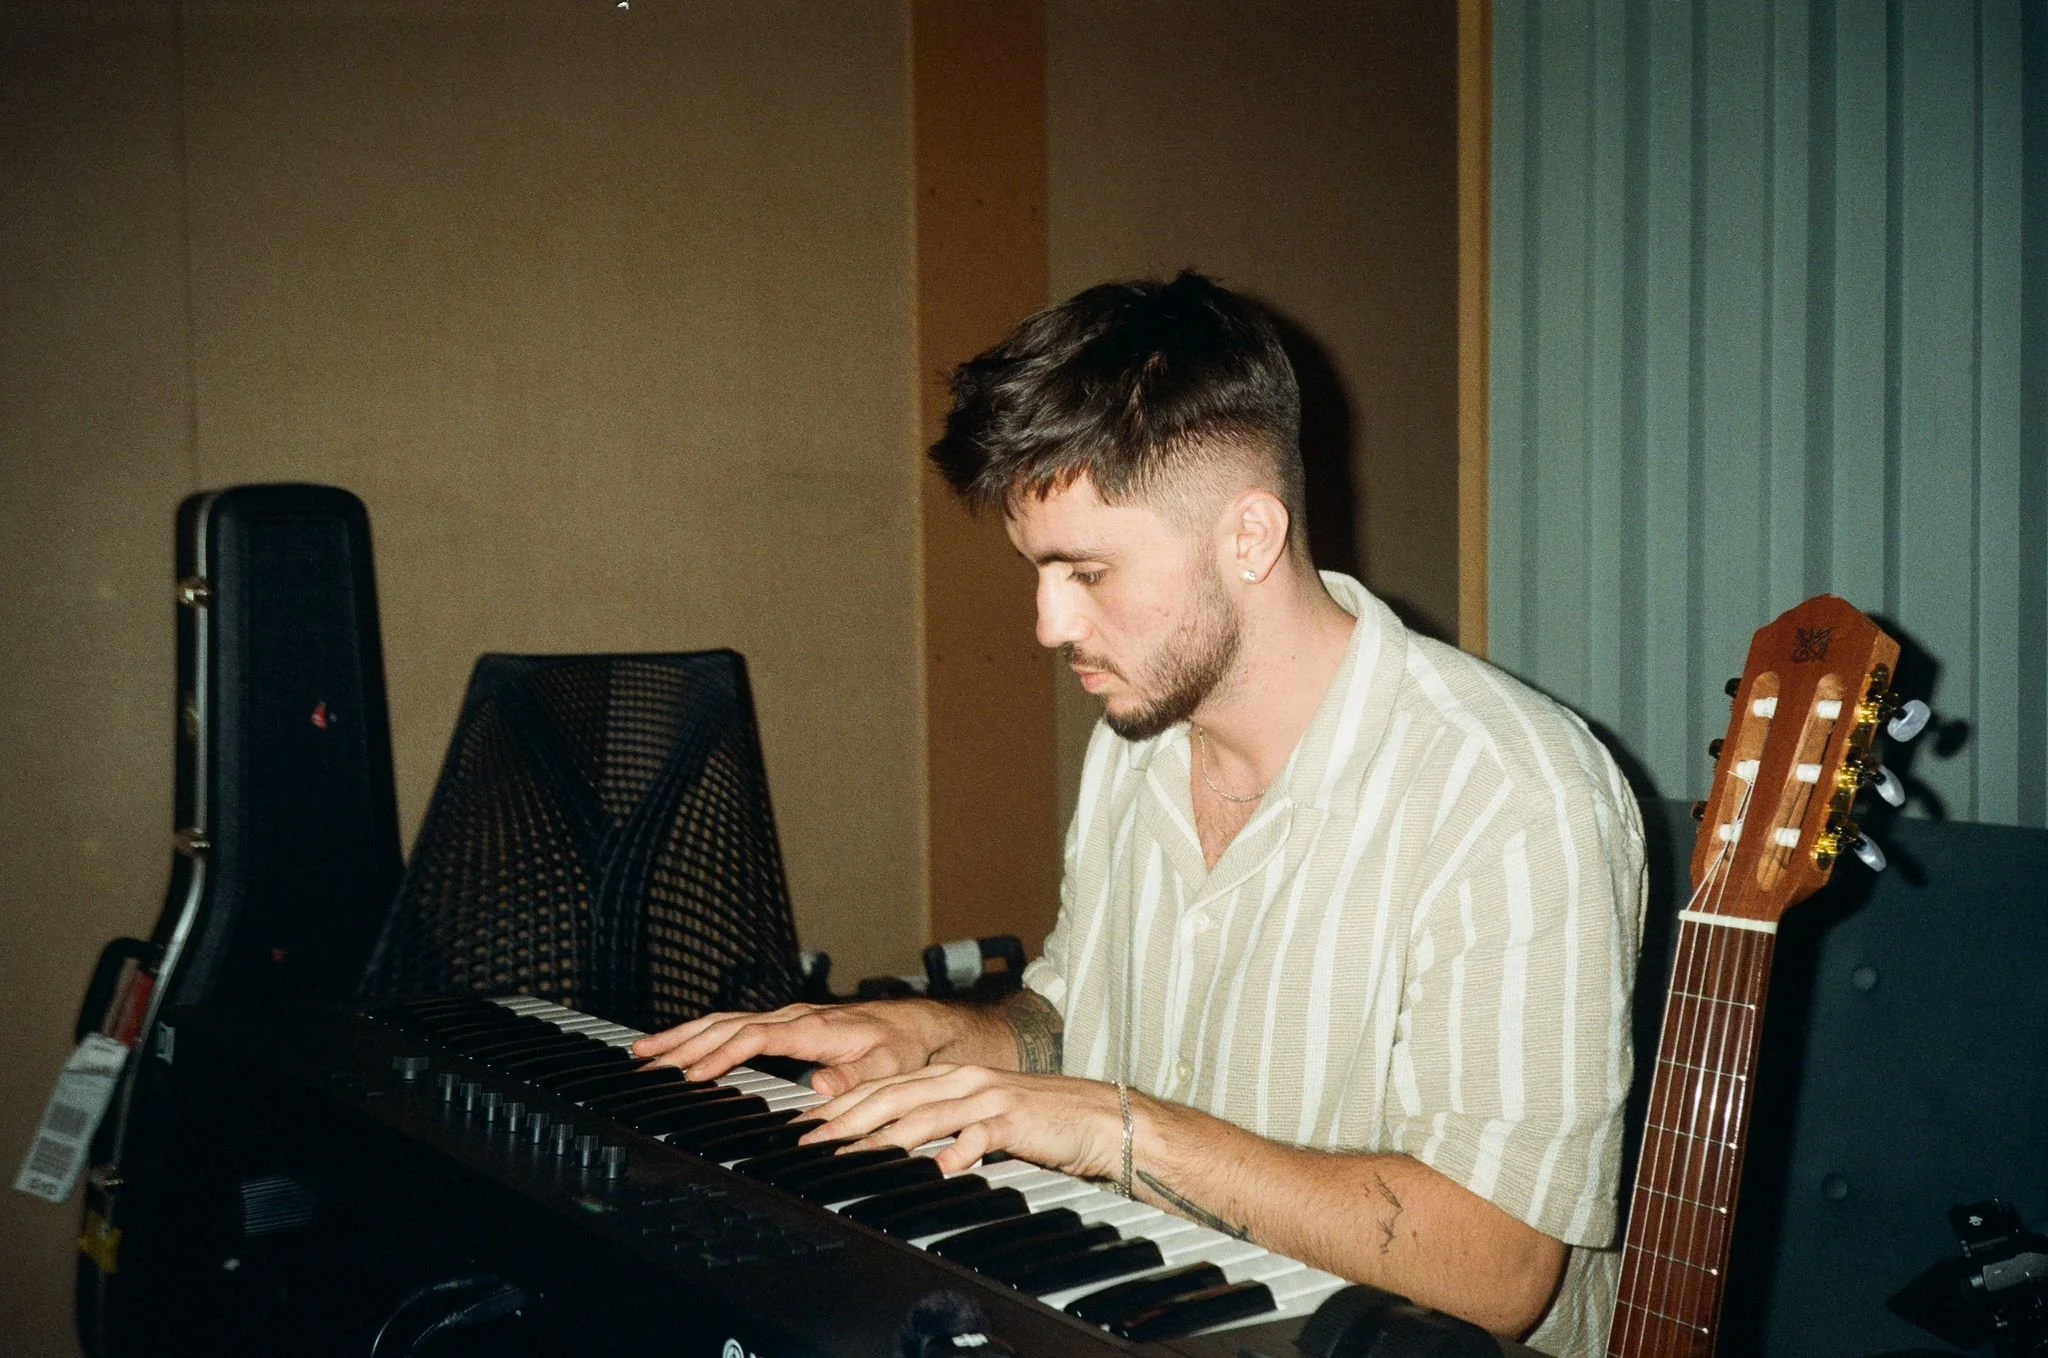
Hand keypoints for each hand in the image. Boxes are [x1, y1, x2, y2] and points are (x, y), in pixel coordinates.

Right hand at [630, 1000, 948, 1095]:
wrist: (912, 1026)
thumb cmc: (900, 1047)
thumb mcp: (889, 1066)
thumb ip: (856, 1076)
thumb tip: (822, 1084)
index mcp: (812, 1027)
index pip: (756, 1037)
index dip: (722, 1054)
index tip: (693, 1074)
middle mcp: (792, 1018)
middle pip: (727, 1025)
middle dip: (684, 1043)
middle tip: (645, 1062)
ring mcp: (784, 1019)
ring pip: (723, 1022)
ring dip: (683, 1036)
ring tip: (644, 1051)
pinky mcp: (781, 1025)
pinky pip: (732, 1026)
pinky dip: (700, 1034)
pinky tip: (678, 1047)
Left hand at [798, 1064, 1123, 1179]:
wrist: (1096, 1118)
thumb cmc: (1035, 1123)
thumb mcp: (977, 1117)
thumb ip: (937, 1124)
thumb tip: (890, 1143)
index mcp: (950, 1076)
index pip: (884, 1087)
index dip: (842, 1104)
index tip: (807, 1124)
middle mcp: (962, 1080)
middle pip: (894, 1096)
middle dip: (847, 1118)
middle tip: (811, 1140)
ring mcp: (988, 1098)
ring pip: (927, 1114)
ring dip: (886, 1136)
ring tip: (852, 1154)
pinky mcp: (1014, 1120)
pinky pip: (980, 1136)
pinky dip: (957, 1151)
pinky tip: (938, 1168)